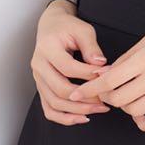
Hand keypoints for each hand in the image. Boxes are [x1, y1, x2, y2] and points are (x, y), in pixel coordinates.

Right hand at [31, 0, 111, 124]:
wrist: (51, 27)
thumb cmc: (68, 27)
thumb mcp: (83, 30)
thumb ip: (91, 47)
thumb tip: (101, 65)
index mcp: (47, 48)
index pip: (68, 68)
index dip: (89, 75)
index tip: (107, 76)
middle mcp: (38, 65)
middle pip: (60, 89)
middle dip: (85, 98)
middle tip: (106, 100)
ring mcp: (38, 79)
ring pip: (53, 103)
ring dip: (77, 110)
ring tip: (99, 109)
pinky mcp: (41, 87)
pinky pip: (49, 109)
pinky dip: (64, 117)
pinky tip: (83, 117)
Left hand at [65, 16, 144, 131]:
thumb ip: (128, 57)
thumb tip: (107, 73)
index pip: (108, 80)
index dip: (89, 89)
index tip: (78, 94)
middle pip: (117, 99)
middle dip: (105, 98)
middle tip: (105, 93)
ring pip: (133, 111)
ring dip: (124, 107)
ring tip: (127, 98)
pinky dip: (143, 123)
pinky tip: (141, 114)